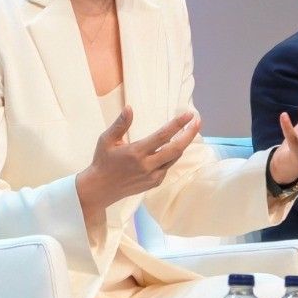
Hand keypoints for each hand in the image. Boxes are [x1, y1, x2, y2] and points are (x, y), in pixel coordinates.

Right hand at [75, 106, 200, 221]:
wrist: (100, 189)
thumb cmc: (102, 161)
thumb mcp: (106, 140)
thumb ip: (120, 124)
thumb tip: (129, 108)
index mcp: (136, 152)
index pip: (162, 136)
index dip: (178, 124)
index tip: (189, 114)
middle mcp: (147, 165)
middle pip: (176, 149)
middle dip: (189, 134)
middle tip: (197, 121)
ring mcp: (152, 176)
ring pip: (174, 158)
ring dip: (182, 144)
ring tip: (188, 131)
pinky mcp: (154, 183)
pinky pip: (167, 167)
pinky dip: (171, 156)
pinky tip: (171, 148)